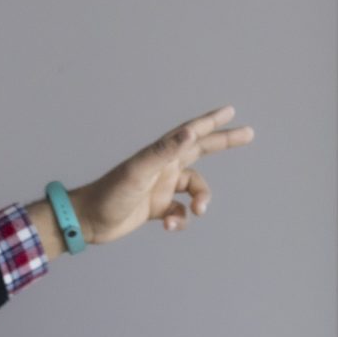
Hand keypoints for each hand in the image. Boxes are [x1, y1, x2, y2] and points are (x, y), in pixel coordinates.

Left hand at [60, 106, 254, 246]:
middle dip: (224, 142)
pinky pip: (181, 212)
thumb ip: (165, 151)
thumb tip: (191, 132)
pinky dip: (182, 220)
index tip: (231, 111)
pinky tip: (170, 225)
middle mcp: (164, 167)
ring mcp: (161, 187)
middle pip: (201, 150)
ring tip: (197, 210)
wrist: (88, 220)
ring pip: (195, 189)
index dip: (212, 121)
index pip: (191, 132)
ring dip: (201, 199)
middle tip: (249, 134)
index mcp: (160, 154)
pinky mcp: (157, 208)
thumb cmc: (110, 194)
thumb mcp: (139, 171)